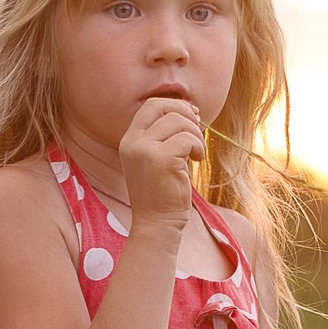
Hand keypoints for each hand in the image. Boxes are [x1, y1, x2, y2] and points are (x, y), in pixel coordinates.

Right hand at [119, 97, 205, 230]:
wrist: (157, 223)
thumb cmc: (163, 192)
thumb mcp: (158, 157)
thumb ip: (167, 134)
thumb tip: (191, 109)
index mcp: (129, 140)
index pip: (151, 105)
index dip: (175, 105)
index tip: (193, 117)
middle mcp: (132, 142)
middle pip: (164, 107)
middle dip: (187, 115)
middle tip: (197, 134)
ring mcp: (144, 150)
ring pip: (179, 121)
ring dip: (196, 135)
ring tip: (196, 153)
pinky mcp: (161, 160)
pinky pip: (188, 139)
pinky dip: (198, 148)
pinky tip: (196, 161)